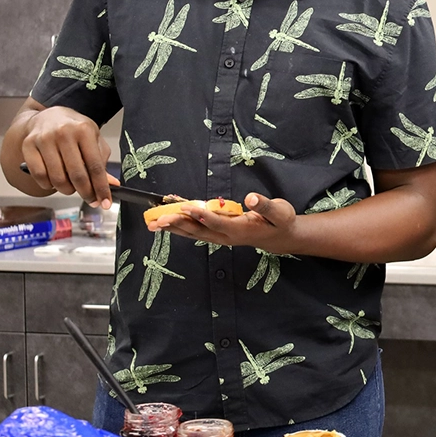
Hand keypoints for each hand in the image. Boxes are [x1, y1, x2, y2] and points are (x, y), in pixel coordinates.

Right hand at [19, 106, 111, 206]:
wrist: (48, 115)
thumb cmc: (74, 129)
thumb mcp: (93, 139)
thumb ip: (101, 160)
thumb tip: (112, 184)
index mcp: (84, 130)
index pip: (95, 165)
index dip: (101, 187)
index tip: (105, 202)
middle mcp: (64, 133)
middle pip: (77, 174)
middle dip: (86, 193)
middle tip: (91, 200)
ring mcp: (44, 139)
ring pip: (57, 178)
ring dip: (67, 190)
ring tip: (72, 187)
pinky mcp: (28, 145)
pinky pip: (39, 176)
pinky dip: (48, 185)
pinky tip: (54, 181)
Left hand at [150, 192, 297, 250]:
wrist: (282, 238)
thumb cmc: (281, 222)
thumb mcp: (280, 212)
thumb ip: (265, 206)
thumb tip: (250, 197)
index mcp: (241, 230)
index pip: (217, 222)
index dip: (201, 215)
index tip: (186, 208)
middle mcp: (228, 236)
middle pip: (199, 231)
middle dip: (178, 225)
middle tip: (158, 220)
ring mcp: (222, 237)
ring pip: (194, 233)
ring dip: (174, 228)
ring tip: (153, 224)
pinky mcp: (219, 234)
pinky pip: (197, 230)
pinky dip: (182, 225)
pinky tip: (169, 220)